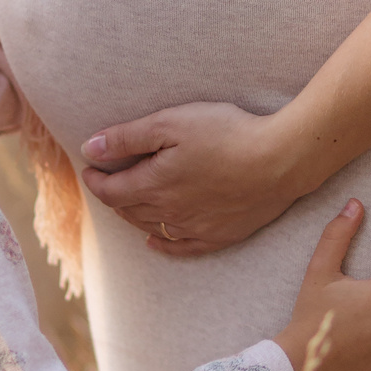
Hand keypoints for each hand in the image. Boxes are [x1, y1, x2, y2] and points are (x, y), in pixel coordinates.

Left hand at [80, 101, 296, 253]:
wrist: (280, 159)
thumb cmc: (226, 133)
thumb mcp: (170, 123)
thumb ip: (127, 138)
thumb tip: (90, 149)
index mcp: (154, 185)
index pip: (111, 191)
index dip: (95, 181)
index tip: (89, 168)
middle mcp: (169, 213)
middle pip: (128, 210)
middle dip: (112, 196)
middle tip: (107, 181)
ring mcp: (195, 227)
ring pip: (151, 227)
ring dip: (133, 216)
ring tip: (127, 202)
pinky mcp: (219, 235)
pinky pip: (181, 247)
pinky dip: (162, 245)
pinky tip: (154, 241)